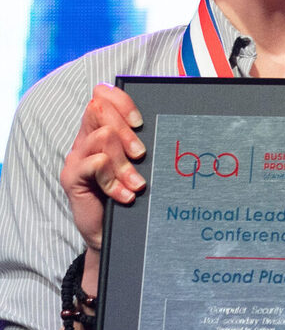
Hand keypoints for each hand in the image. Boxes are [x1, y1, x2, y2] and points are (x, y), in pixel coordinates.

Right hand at [60, 83, 146, 263]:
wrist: (110, 233)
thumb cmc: (129, 194)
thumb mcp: (138, 164)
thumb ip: (141, 142)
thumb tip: (168, 121)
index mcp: (99, 130)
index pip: (102, 96)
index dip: (122, 103)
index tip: (141, 122)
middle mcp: (85, 140)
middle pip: (99, 110)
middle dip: (128, 133)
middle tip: (142, 155)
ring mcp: (76, 158)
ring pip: (103, 137)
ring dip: (125, 163)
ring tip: (136, 184)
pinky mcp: (71, 178)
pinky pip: (96, 164)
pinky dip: (114, 181)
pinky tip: (125, 195)